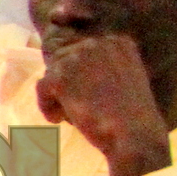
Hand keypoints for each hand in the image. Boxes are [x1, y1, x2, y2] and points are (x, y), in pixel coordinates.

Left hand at [38, 32, 173, 175]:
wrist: (134, 133)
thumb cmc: (130, 117)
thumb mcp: (122, 81)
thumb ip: (99, 69)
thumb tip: (63, 68)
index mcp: (118, 42)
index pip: (83, 50)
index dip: (78, 75)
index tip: (86, 96)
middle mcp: (99, 42)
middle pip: (64, 59)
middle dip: (65, 84)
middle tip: (75, 107)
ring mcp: (79, 56)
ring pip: (52, 73)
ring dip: (56, 96)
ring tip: (68, 115)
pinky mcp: (61, 74)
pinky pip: (42, 86)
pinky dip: (46, 105)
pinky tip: (58, 119)